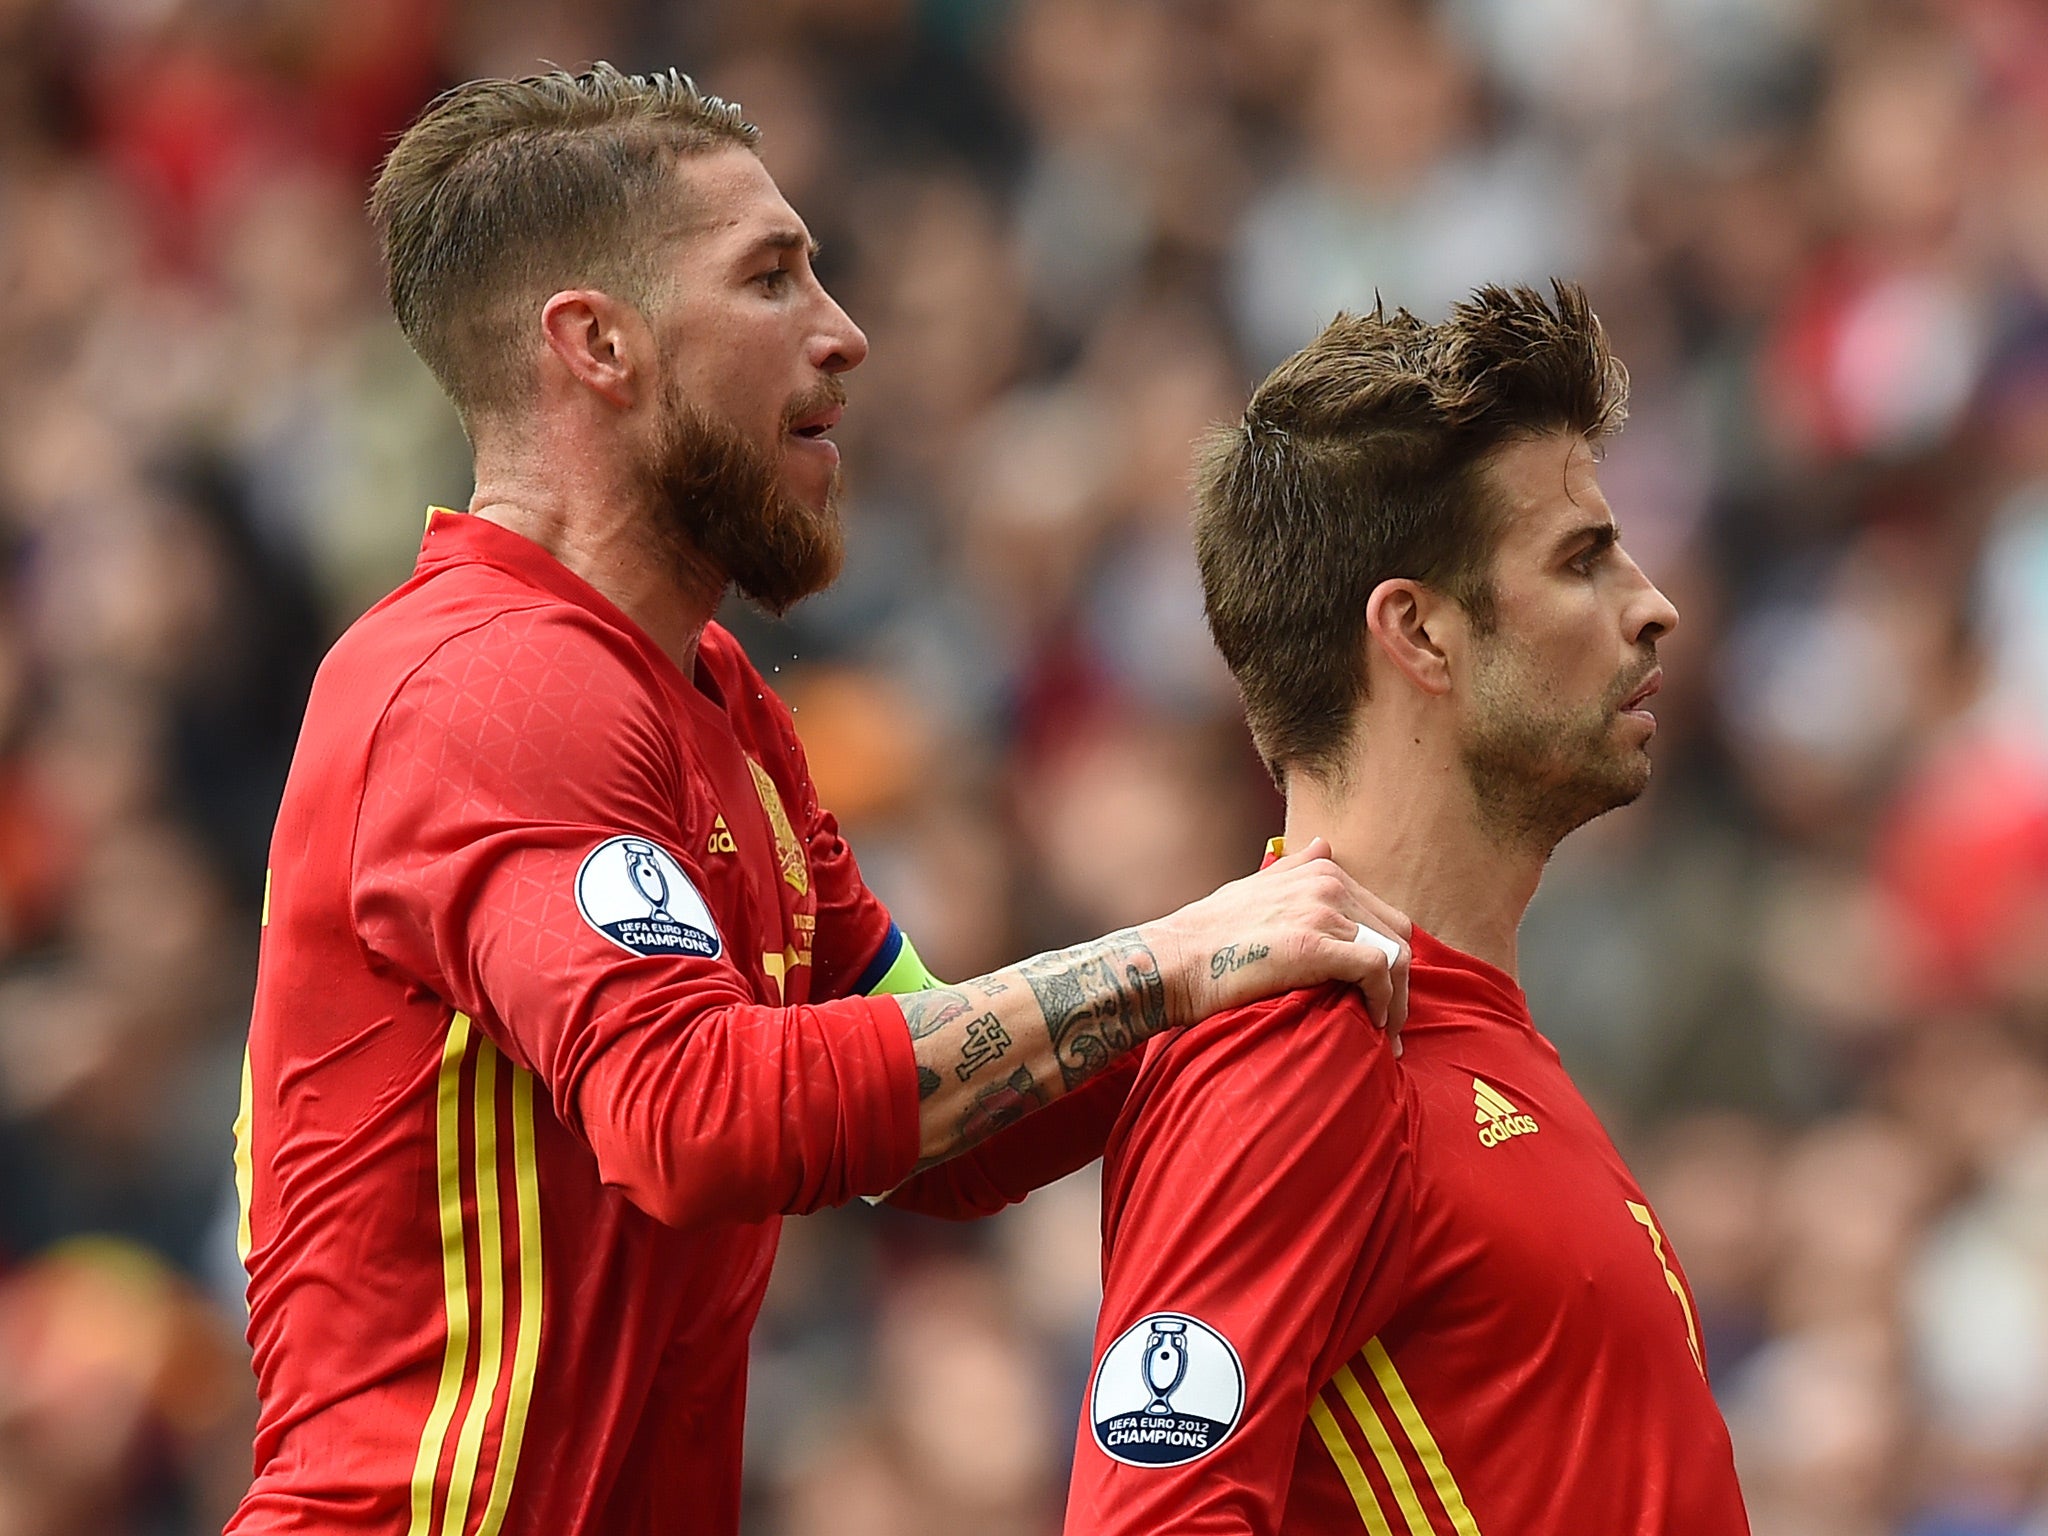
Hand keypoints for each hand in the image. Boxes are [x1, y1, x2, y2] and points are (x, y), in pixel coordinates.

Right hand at [1141, 837, 1410, 1043]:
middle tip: (1390, 1023)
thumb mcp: (1253, 887)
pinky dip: (1384, 1001)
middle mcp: (1328, 884)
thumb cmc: (1208, 935)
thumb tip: (1324, 844)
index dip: (1389, 959)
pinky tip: (1372, 1024)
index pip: (1383, 916)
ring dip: (1398, 999)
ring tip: (1385, 1034)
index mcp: (1320, 871)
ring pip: (1394, 956)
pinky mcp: (1315, 945)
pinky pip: (1377, 970)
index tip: (1382, 996)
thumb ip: (1294, 868)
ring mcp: (1322, 912)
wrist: (1172, 961)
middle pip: (1398, 935)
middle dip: (1401, 982)